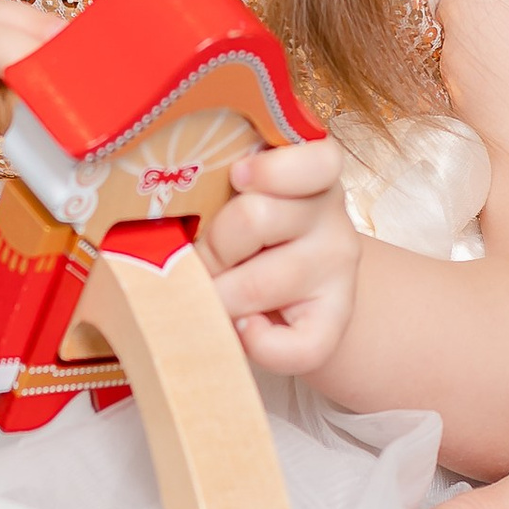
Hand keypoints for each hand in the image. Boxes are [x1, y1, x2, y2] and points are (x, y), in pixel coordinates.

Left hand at [202, 138, 359, 376]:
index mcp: (310, 175)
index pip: (316, 162)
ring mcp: (337, 270)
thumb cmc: (251, 235)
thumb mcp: (239, 199)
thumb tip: (171, 237)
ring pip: (256, 284)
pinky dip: (259, 345)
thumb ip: (219, 193)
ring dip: (219, 297)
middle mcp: (331, 217)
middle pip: (253, 220)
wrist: (297, 289)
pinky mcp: (336, 321)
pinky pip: (294, 347)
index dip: (270, 171)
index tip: (237, 177)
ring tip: (214, 294)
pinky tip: (247, 328)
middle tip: (201, 260)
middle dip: (210, 248)